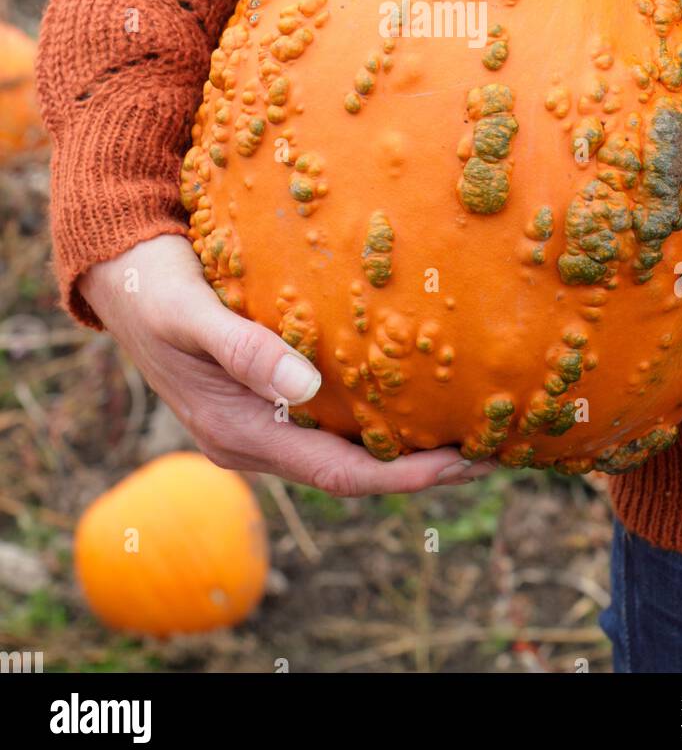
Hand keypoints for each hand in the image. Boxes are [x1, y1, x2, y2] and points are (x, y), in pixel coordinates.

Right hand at [81, 235, 494, 494]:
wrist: (121, 273)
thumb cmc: (155, 289)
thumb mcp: (191, 314)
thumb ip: (243, 349)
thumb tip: (305, 388)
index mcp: (238, 433)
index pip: (338, 473)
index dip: (404, 476)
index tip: (463, 463)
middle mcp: (255, 437)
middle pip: (352, 470)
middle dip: (421, 467)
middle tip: (492, 449)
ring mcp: (262, 418)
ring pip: (346, 445)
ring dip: (406, 442)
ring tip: (471, 423)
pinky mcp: (269, 392)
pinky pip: (335, 415)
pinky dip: (380, 410)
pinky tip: (418, 387)